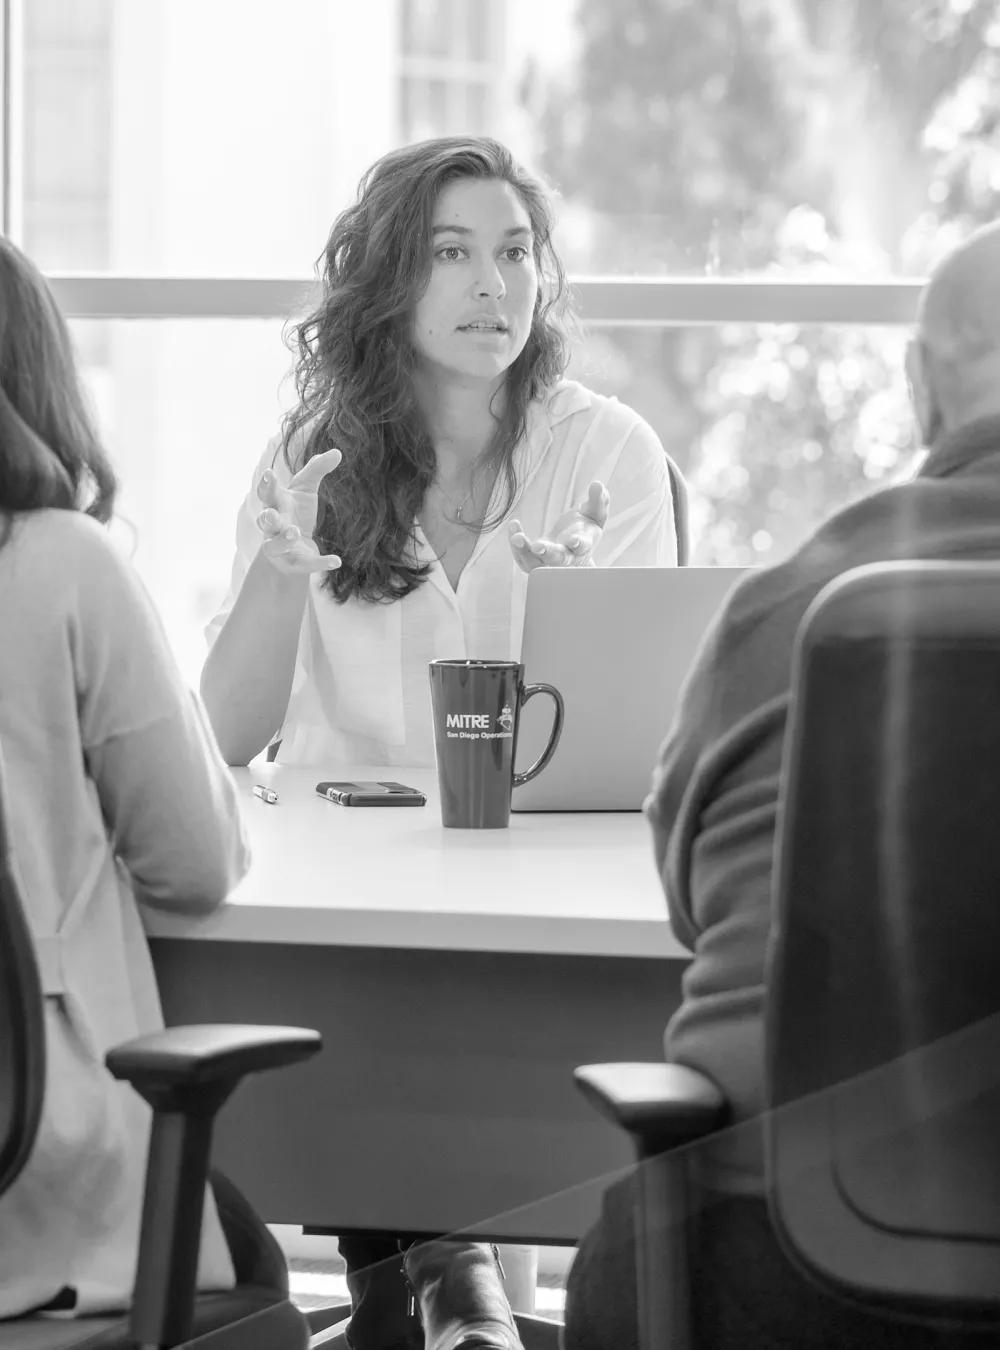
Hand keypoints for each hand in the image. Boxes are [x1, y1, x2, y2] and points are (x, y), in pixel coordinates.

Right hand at [255, 447, 341, 574]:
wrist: (292, 550)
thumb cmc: (294, 513)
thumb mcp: (305, 490)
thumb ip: (317, 470)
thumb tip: (337, 452)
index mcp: (276, 504)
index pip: (267, 493)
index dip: (267, 484)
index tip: (269, 473)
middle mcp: (273, 527)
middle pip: (264, 521)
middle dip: (267, 517)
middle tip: (271, 514)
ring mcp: (281, 548)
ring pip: (275, 545)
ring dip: (283, 538)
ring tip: (294, 532)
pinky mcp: (294, 565)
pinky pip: (306, 565)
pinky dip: (320, 563)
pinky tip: (336, 561)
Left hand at [508, 480, 609, 572]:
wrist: (574, 551)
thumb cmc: (586, 529)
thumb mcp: (596, 513)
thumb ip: (599, 500)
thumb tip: (597, 484)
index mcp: (583, 546)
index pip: (582, 547)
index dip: (578, 543)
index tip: (573, 540)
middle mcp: (567, 558)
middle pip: (558, 560)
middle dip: (549, 553)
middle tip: (538, 547)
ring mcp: (548, 562)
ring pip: (536, 564)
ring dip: (525, 552)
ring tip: (517, 537)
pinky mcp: (534, 561)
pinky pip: (523, 558)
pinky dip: (517, 545)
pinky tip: (513, 527)